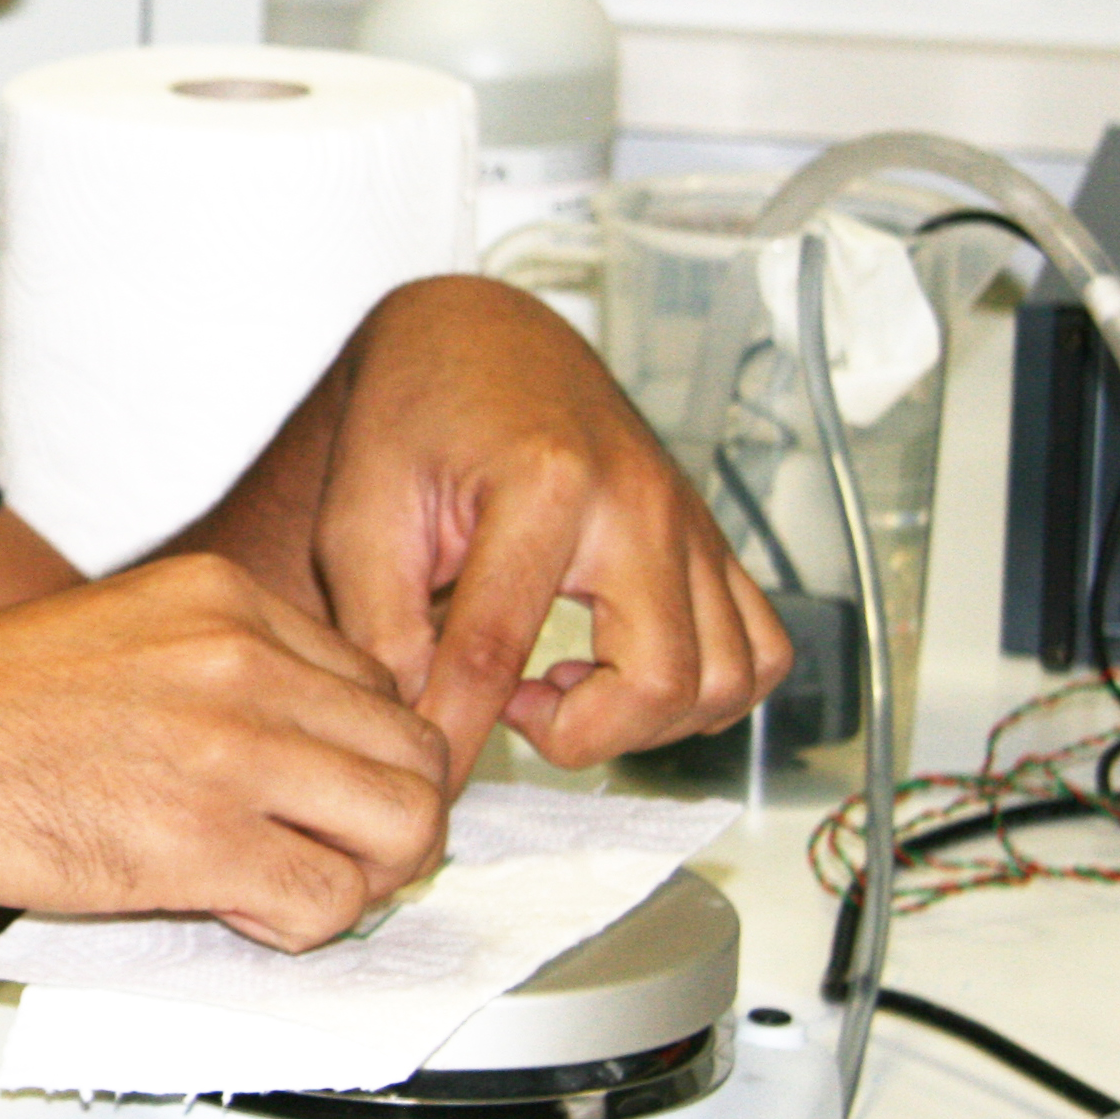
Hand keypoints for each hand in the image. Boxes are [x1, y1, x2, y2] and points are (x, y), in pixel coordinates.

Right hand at [0, 553, 452, 950]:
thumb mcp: (118, 634)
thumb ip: (217, 668)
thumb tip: (293, 742)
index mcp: (223, 599)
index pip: (374, 681)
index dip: (360, 755)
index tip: (325, 796)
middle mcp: (241, 659)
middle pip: (411, 751)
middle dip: (390, 819)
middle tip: (339, 855)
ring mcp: (227, 747)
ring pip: (400, 825)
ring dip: (367, 875)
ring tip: (303, 889)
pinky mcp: (199, 840)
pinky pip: (328, 901)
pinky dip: (305, 926)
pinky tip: (243, 912)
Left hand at [309, 275, 789, 771]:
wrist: (477, 339)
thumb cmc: (415, 415)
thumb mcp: (358, 509)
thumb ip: (377, 622)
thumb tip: (418, 724)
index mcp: (543, 482)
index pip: (500, 649)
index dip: (459, 733)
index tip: (430, 779)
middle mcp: (639, 501)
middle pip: (659, 680)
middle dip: (581, 733)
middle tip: (507, 705)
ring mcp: (690, 522)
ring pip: (727, 680)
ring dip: (646, 719)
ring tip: (559, 683)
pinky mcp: (712, 543)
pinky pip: (760, 653)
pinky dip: (704, 691)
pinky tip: (616, 668)